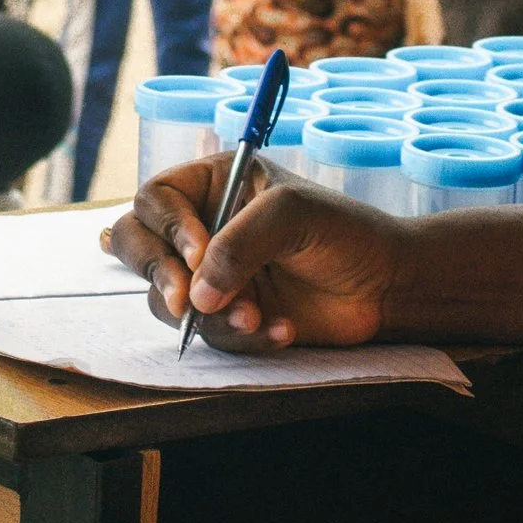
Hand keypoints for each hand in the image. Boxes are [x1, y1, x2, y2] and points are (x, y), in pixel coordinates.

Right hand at [107, 153, 404, 352]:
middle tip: (185, 301)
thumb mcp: (292, 214)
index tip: (200, 253)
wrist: (385, 287)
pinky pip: (207, 334)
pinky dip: (241, 337)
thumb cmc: (345, 232)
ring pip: (167, 298)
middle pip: (137, 245)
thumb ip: (240, 243)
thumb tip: (197, 294)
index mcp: (211, 184)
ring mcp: (210, 274)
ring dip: (209, 314)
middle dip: (160, 274)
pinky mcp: (227, 316)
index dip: (168, 227)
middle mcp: (201, 227)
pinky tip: (282, 329)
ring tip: (259, 316)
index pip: (156, 199)